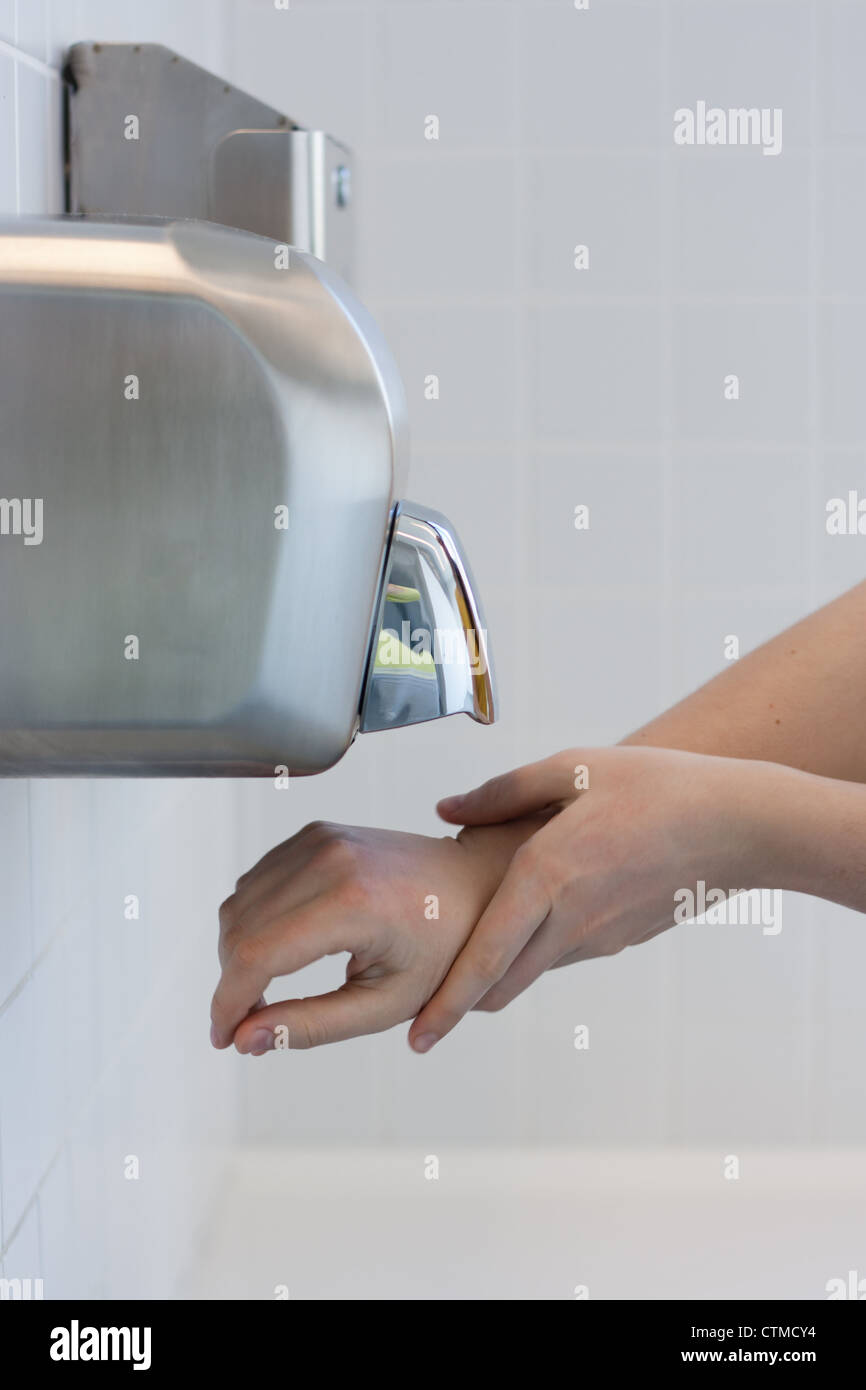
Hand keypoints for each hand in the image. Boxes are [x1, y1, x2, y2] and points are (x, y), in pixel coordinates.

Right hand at [210, 816, 545, 1052]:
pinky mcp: (315, 832)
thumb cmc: (444, 949)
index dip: (228, 1004)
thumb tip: (246, 1039)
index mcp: (351, 902)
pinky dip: (253, 920)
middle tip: (248, 1023)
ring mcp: (320, 838)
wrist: (475, 884)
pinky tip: (279, 951)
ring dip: (237, 952)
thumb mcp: (387, 1003)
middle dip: (230, 983)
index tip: (223, 1039)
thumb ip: (313, 1025)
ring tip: (264, 992)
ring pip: (239, 903)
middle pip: (239, 928)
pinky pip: (258, 881)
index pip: (255, 955)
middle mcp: (328, 857)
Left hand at [409, 745, 787, 1050]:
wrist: (739, 825)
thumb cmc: (657, 786)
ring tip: (463, 966)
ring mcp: (600, 936)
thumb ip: (502, 792)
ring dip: (495, 976)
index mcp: (549, 874)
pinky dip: (533, 952)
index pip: (485, 956)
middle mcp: (571, 919)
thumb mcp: (573, 768)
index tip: (416, 1036)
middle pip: (502, 983)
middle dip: (458, 1006)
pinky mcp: (621, 939)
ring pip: (532, 969)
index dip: (447, 1002)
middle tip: (419, 1022)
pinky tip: (528, 922)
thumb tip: (446, 810)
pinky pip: (564, 952)